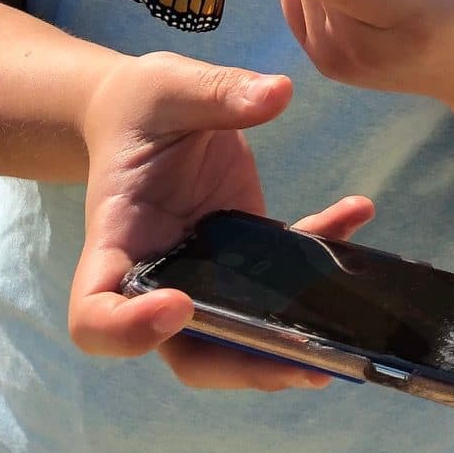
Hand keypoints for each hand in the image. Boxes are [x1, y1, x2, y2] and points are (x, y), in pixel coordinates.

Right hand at [68, 49, 374, 391]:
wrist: (151, 110)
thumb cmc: (142, 104)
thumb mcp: (168, 86)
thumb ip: (215, 92)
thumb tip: (277, 94)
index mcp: (117, 241)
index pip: (96, 315)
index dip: (129, 331)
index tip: (179, 304)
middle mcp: (159, 274)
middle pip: (185, 350)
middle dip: (240, 365)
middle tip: (298, 364)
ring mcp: (206, 273)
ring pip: (240, 337)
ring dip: (288, 348)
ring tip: (342, 347)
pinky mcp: (247, 255)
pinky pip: (285, 278)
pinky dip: (323, 256)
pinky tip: (357, 212)